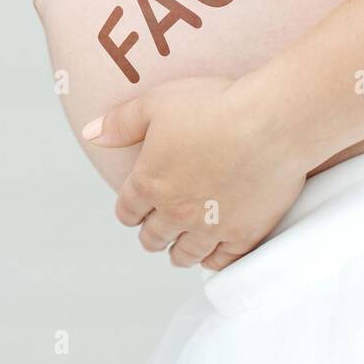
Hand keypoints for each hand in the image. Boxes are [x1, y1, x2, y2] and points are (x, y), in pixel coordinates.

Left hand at [83, 77, 309, 270]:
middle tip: (157, 230)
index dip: (129, 211)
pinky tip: (213, 253)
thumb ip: (121, 122)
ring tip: (181, 249)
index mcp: (150, 182)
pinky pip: (222, 261)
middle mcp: (175, 212)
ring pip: (184, 254)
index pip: (127, 211)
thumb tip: (91, 133)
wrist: (271, 122)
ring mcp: (210, 227)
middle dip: (152, 234)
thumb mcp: (157, 102)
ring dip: (179, 252)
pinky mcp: (245, 234)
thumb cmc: (215, 105)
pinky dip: (214, 260)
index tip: (134, 210)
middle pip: (153, 237)